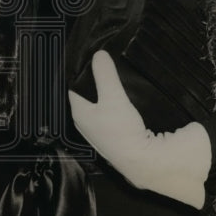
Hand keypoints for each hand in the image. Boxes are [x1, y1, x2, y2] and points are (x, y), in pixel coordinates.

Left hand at [68, 51, 210, 209]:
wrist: (142, 161)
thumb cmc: (121, 130)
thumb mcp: (113, 97)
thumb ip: (105, 75)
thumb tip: (98, 54)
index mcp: (78, 112)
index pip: (73, 87)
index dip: (79, 73)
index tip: (88, 58)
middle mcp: (85, 123)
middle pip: (86, 96)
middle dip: (93, 82)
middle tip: (103, 64)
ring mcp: (99, 131)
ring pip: (98, 106)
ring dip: (104, 94)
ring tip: (112, 77)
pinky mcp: (113, 137)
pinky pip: (109, 115)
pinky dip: (113, 105)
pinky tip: (122, 98)